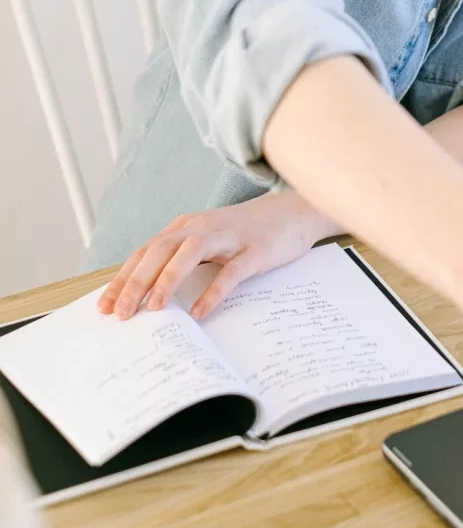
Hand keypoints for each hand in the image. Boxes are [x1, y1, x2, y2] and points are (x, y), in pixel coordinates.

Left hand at [96, 190, 341, 319]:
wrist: (294, 212)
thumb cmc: (245, 233)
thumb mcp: (207, 242)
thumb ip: (180, 260)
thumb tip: (147, 295)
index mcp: (186, 227)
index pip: (145, 253)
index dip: (123, 278)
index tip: (104, 307)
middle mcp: (201, 227)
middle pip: (159, 251)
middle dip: (135, 282)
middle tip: (119, 314)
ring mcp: (228, 237)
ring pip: (189, 254)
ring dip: (167, 280)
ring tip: (153, 309)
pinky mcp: (254, 250)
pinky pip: (230, 272)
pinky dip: (212, 291)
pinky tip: (199, 312)